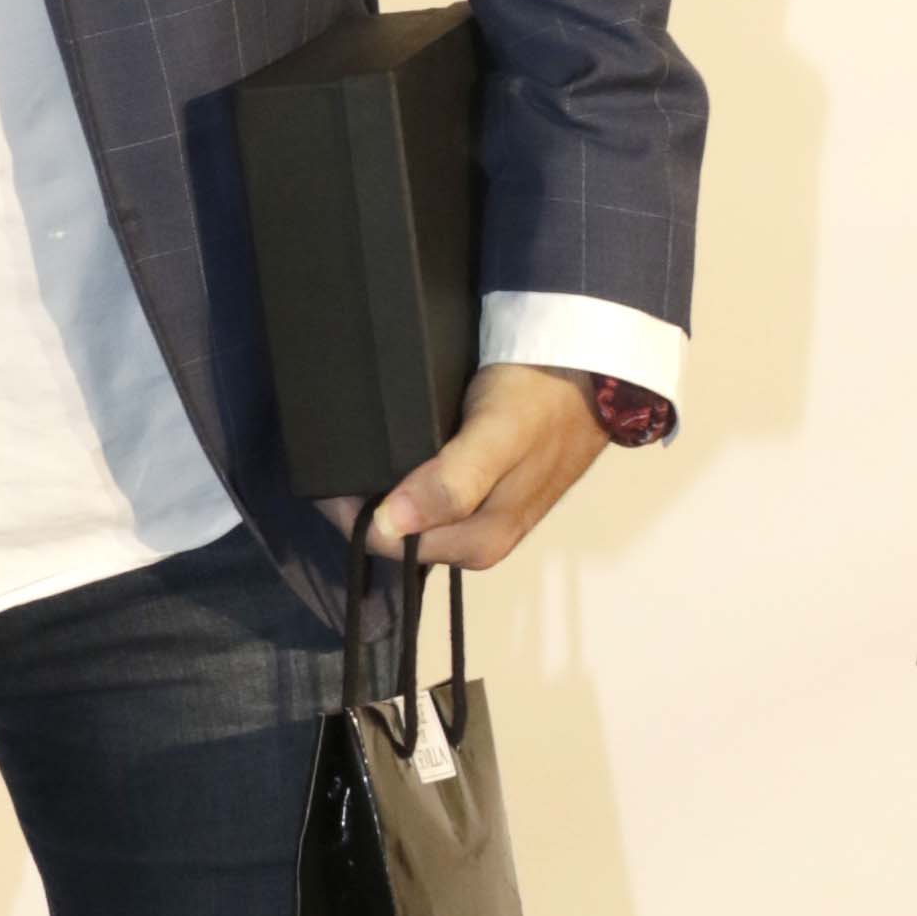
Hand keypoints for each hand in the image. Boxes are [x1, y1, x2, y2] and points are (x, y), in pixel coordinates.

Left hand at [326, 362, 604, 575]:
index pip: (390, 546)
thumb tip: (389, 526)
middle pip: (397, 536)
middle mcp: (477, 539)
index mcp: (480, 543)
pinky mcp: (480, 489)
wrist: (592, 369)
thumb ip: (450, 483)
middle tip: (330, 461)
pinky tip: (388, 453)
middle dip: (359, 506)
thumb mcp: (498, 437)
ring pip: (410, 518)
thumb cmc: (542, 400)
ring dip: (379, 492)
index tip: (324, 479)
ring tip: (352, 453)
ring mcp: (479, 515)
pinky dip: (401, 478)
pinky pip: (426, 496)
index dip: (351, 516)